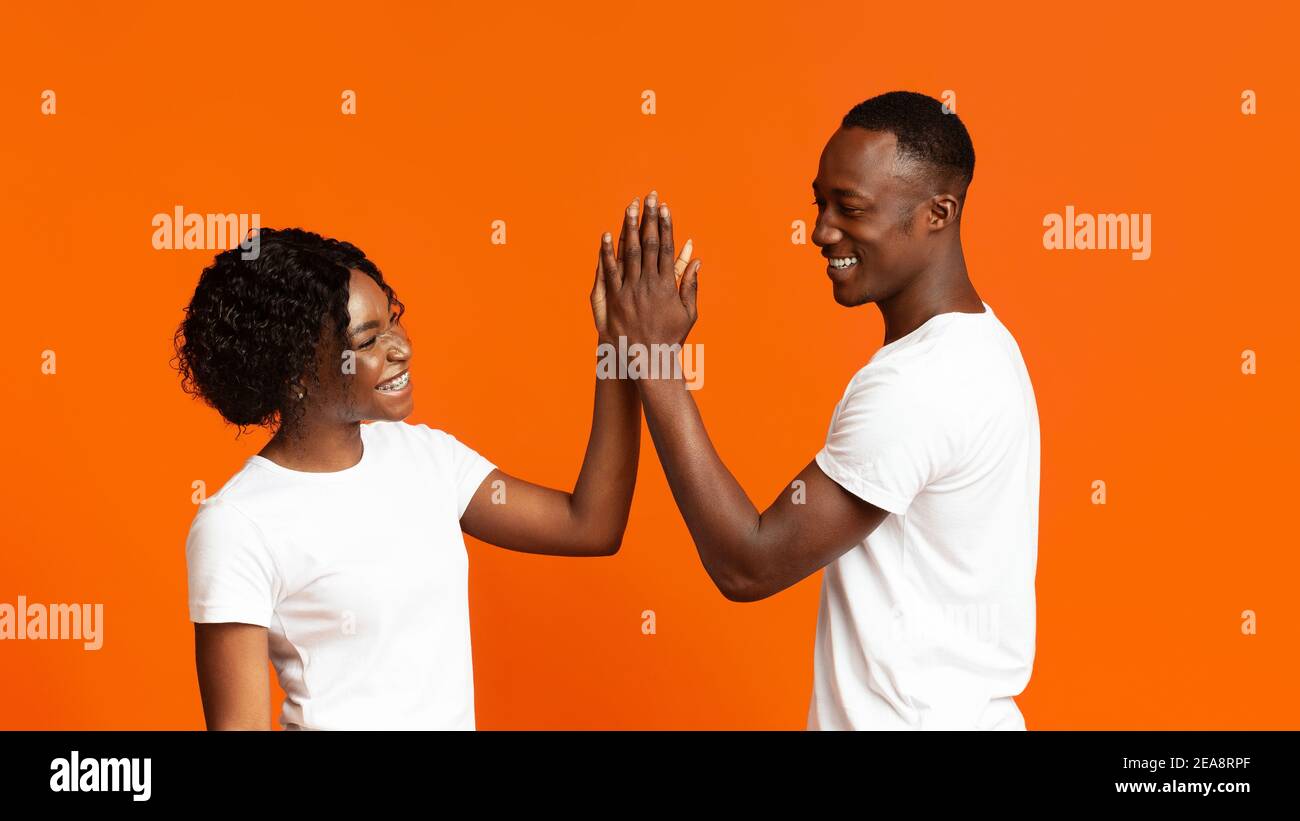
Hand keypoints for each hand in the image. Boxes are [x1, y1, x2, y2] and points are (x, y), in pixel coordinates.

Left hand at [599, 189, 701, 350]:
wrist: (647, 359)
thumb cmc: (670, 337)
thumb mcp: (688, 312)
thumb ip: (690, 284)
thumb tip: (696, 259)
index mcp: (667, 285)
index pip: (666, 247)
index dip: (665, 226)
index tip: (665, 208)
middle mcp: (648, 284)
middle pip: (647, 244)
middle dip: (648, 218)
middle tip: (649, 197)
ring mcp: (629, 290)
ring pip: (628, 253)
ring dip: (628, 228)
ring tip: (630, 207)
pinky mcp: (613, 299)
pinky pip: (610, 271)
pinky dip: (607, 252)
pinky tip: (607, 235)